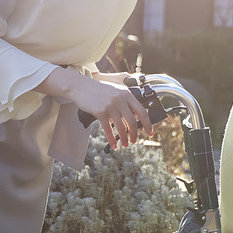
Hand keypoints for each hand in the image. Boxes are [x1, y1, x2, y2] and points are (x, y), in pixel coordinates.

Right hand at [38, 68, 152, 148]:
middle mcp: (120, 100)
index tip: (150, 133)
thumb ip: (127, 102)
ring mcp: (110, 106)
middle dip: (135, 134)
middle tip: (135, 141)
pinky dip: (112, 139)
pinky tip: (114, 145)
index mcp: (127, 94)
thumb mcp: (117, 91)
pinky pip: (108, 130)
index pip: (142, 112)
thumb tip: (137, 117)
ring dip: (125, 138)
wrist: (82, 87)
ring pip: (121, 127)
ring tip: (126, 144)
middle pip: (132, 122)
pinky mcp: (100, 112)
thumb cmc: (100, 90)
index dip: (148, 124)